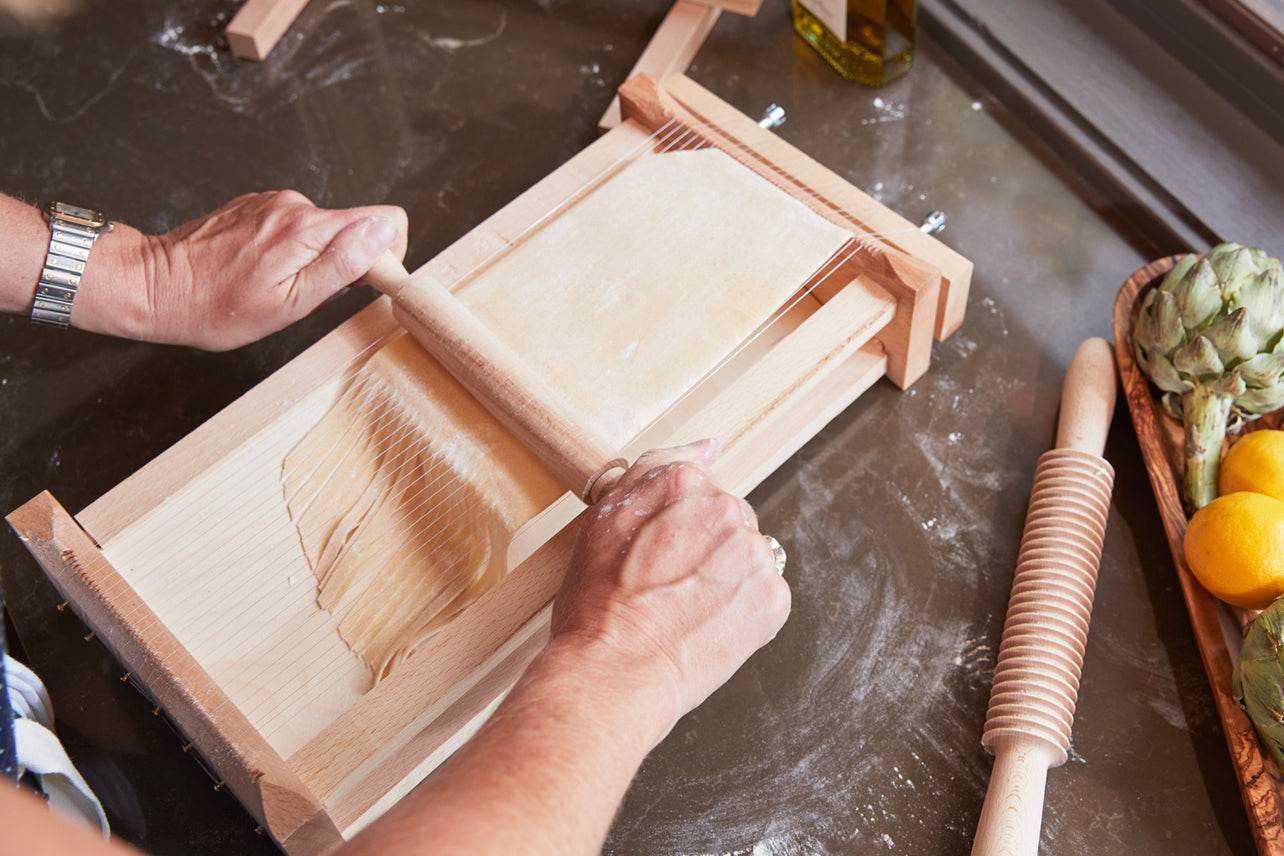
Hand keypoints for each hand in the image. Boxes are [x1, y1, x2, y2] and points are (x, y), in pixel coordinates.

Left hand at [79, 190, 407, 349]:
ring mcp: (274, 203)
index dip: (386, 256)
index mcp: (308, 228)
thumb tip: (384, 234)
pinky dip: (293, 253)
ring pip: (326, 231)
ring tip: (279, 286)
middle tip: (309, 295)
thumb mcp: (290, 303)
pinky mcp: (257, 207)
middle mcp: (295, 205)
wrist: (153, 287)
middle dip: (348, 264)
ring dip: (316, 261)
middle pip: (356, 227)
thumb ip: (343, 265)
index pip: (386, 221)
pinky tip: (262, 273)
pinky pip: (298, 228)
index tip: (359, 286)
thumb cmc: (216, 307)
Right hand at [550, 440, 791, 738]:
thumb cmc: (598, 606)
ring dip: (725, 578)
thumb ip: (656, 466)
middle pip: (727, 520)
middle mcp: (726, 510)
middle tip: (665, 587)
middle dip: (705, 548)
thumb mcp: (605, 518)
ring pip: (747, 556)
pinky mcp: (772, 600)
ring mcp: (754, 555)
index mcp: (683, 483)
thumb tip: (710, 445)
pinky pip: (764, 595)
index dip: (674, 527)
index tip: (657, 555)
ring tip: (684, 610)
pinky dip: (742, 611)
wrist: (612, 675)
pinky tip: (706, 626)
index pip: (698, 489)